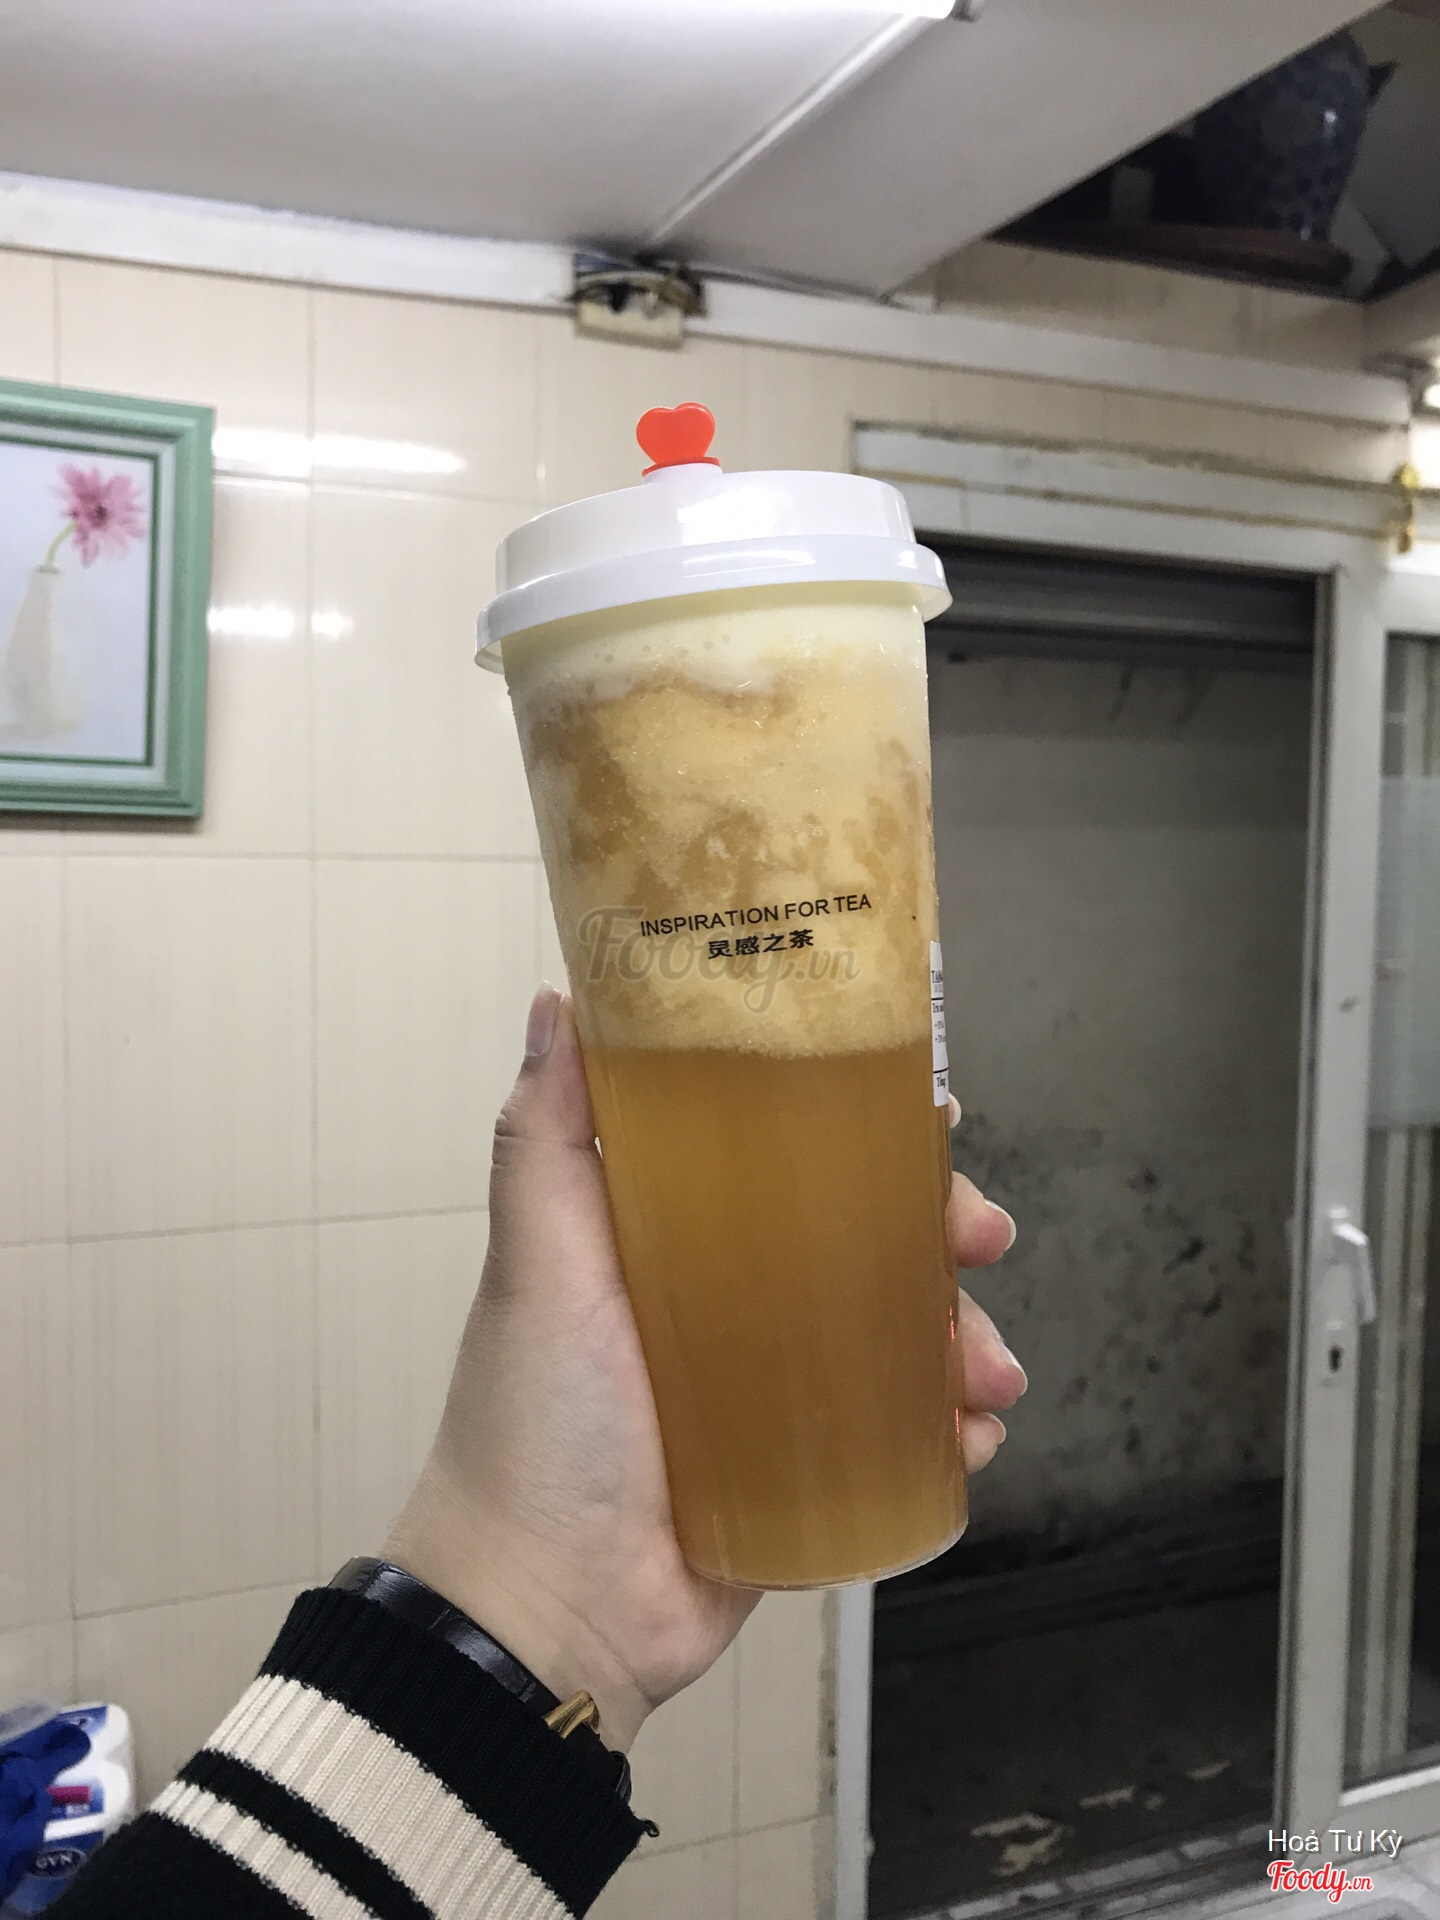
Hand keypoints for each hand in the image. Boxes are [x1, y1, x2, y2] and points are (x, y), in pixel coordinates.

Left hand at [386, 987, 1025, 1750]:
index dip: (862, 1130)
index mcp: (674, 1240)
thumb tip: (559, 1003)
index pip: (786, 1156)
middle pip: (866, 1239)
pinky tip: (973, 1434)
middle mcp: (731, 1304)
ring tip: (988, 1376)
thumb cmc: (534, 1428)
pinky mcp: (807, 1474)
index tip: (923, 1115)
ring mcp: (775, 1392)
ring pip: (902, 1336)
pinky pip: (903, 1436)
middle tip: (982, 1239)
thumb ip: (546, 1137)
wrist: (547, 1613)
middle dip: (942, 1232)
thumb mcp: (538, 1264)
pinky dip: (950, 1428)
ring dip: (966, 1338)